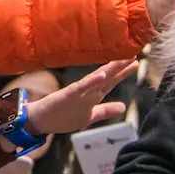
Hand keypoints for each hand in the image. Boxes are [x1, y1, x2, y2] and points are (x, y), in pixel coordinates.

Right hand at [19, 60, 137, 143]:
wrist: (39, 120)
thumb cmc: (62, 117)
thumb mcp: (89, 116)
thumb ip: (105, 111)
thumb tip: (123, 107)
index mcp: (93, 96)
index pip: (111, 82)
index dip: (123, 73)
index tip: (135, 62)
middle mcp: (88, 92)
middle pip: (108, 77)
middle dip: (120, 66)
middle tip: (133, 53)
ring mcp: (79, 93)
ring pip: (97, 79)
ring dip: (110, 69)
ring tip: (122, 60)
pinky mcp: (68, 95)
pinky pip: (82, 88)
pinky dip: (92, 82)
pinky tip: (102, 75)